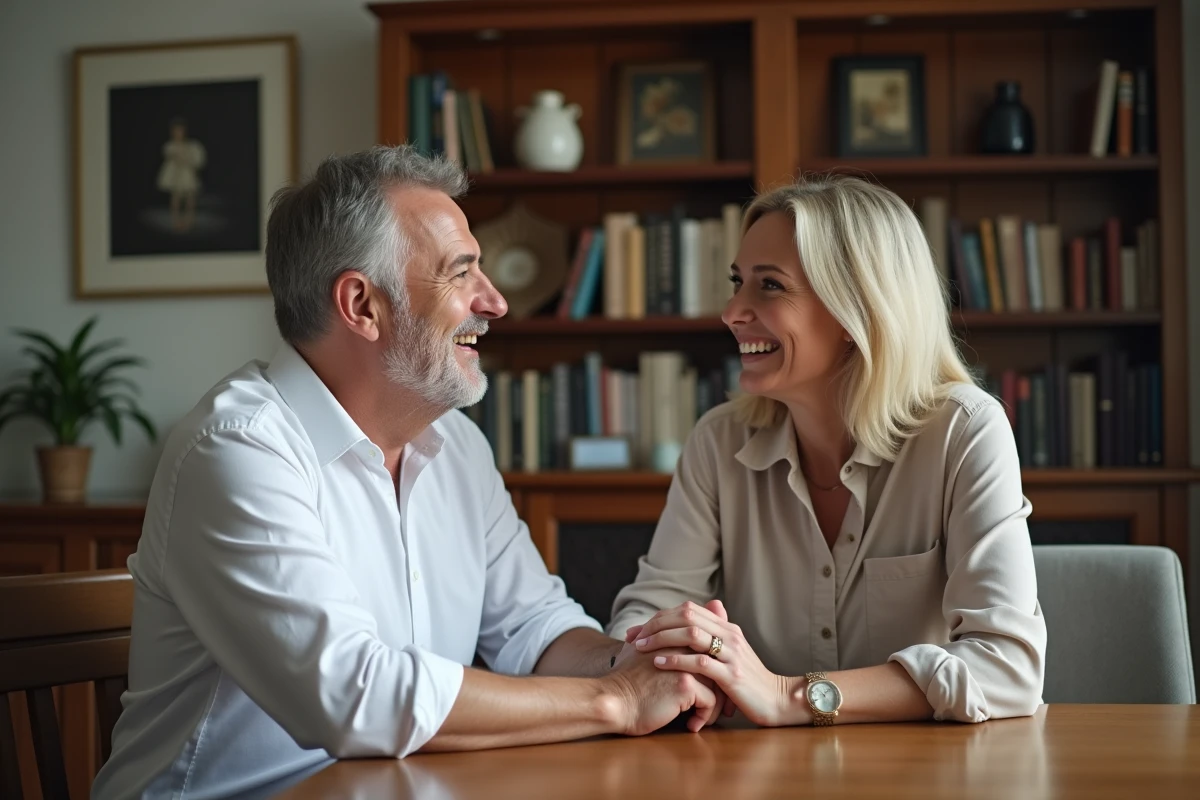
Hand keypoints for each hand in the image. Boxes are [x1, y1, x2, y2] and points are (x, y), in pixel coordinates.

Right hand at [602, 647, 718, 735]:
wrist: (614, 700)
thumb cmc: (624, 680)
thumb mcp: (636, 649)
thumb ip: (649, 637)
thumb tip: (644, 633)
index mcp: (676, 637)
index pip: (709, 653)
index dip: (715, 674)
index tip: (715, 693)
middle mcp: (684, 646)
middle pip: (717, 668)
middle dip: (722, 690)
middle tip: (722, 710)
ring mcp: (685, 664)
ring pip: (718, 686)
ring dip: (716, 707)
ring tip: (705, 719)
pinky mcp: (685, 684)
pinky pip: (710, 702)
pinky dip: (705, 717)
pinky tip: (692, 726)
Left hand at [630, 600, 788, 726]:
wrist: (778, 701)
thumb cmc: (749, 680)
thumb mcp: (733, 653)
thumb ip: (715, 636)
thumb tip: (698, 617)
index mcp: (727, 627)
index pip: (688, 610)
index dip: (660, 617)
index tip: (639, 630)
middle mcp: (730, 635)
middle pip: (686, 616)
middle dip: (656, 624)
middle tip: (634, 637)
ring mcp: (732, 654)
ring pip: (691, 635)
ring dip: (661, 639)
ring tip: (641, 647)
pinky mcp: (732, 676)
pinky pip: (700, 662)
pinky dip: (676, 660)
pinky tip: (659, 664)